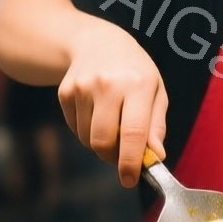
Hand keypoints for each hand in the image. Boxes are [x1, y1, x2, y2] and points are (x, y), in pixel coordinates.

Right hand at [57, 18, 166, 187]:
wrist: (97, 41)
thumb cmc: (134, 71)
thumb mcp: (155, 91)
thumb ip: (156, 125)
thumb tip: (156, 156)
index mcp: (138, 84)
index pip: (133, 133)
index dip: (131, 162)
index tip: (130, 179)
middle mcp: (108, 84)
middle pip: (103, 141)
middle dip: (112, 157)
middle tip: (121, 156)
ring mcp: (83, 87)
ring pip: (87, 138)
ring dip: (100, 143)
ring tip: (110, 122)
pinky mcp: (65, 91)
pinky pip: (75, 128)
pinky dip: (86, 130)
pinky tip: (95, 110)